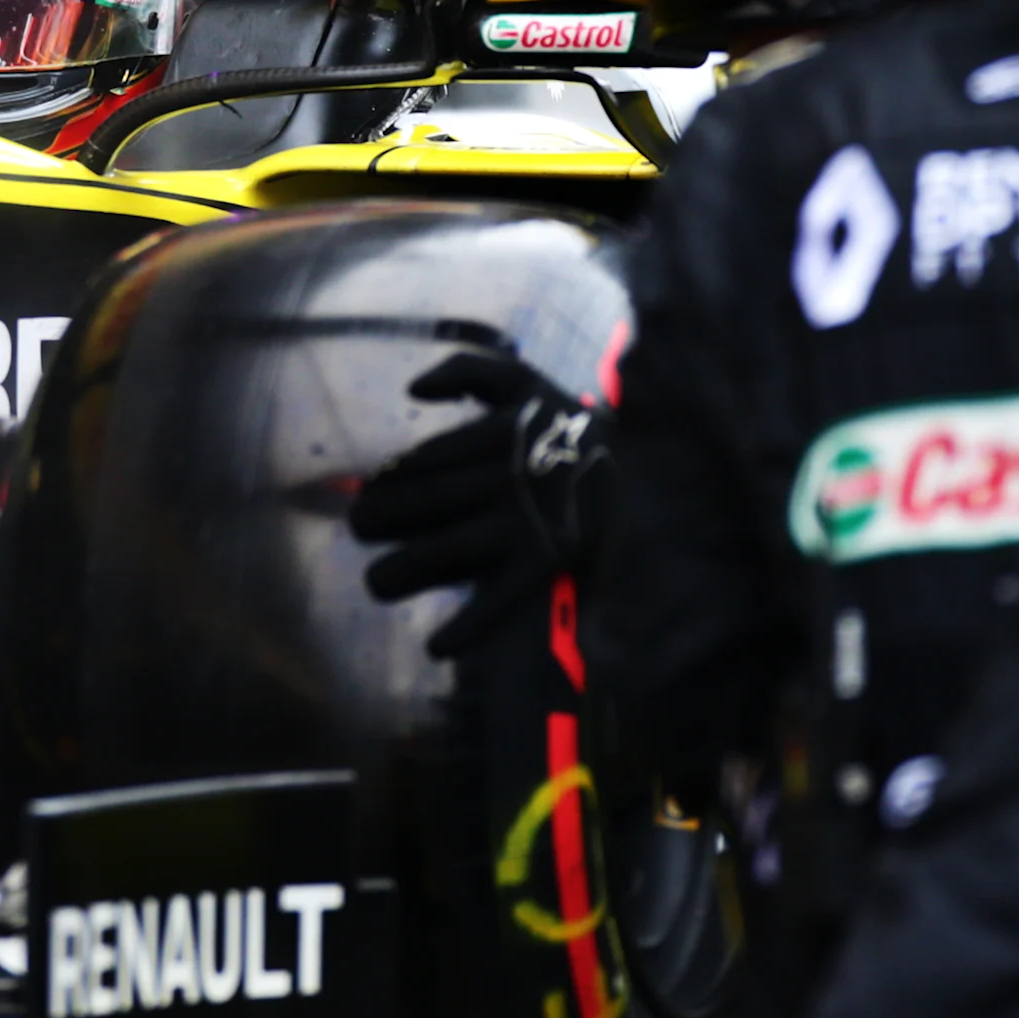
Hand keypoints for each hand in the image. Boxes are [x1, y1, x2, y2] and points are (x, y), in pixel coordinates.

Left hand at [348, 348, 607, 658]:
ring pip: (445, 551)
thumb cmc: (572, 429)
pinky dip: (469, 627)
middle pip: (424, 505)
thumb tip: (414, 390)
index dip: (387, 481)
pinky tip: (439, 646)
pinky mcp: (549, 567)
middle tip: (360, 528)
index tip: (370, 495)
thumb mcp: (526, 383)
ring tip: (379, 582)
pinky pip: (502, 602)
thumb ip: (471, 370)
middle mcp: (508, 480)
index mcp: (499, 436)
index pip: (422, 463)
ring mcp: (528, 527)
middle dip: (380, 519)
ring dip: (402, 571)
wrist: (657, 469)